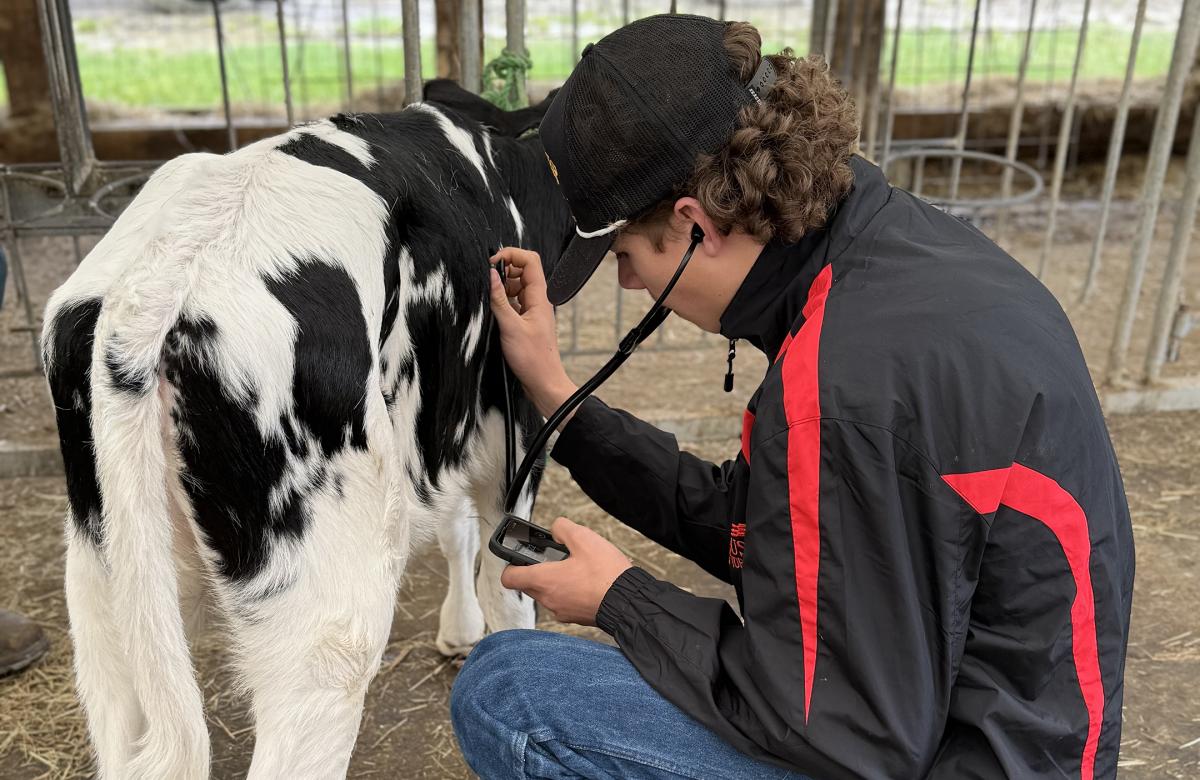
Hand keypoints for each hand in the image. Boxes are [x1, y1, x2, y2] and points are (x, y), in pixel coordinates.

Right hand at [488, 248, 577, 419]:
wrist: (543, 383)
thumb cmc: (533, 360)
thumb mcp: (510, 328)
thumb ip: (499, 300)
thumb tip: (490, 275)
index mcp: (540, 297)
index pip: (530, 260)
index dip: (511, 255)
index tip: (492, 264)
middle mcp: (538, 300)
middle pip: (523, 270)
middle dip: (504, 269)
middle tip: (487, 281)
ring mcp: (532, 310)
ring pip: (517, 285)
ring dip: (502, 286)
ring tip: (490, 298)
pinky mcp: (526, 320)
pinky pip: (514, 301)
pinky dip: (503, 300)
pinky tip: (493, 311)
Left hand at [500, 517, 632, 625]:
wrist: (629, 601)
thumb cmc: (606, 574)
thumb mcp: (584, 538)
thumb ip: (562, 528)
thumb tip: (556, 530)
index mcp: (544, 580)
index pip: (509, 577)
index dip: (511, 564)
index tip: (521, 556)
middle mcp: (548, 600)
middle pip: (528, 584)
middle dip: (538, 569)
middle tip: (555, 557)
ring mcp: (562, 611)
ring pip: (547, 593)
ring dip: (555, 580)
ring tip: (576, 567)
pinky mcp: (576, 617)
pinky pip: (564, 602)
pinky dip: (569, 591)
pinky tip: (587, 580)